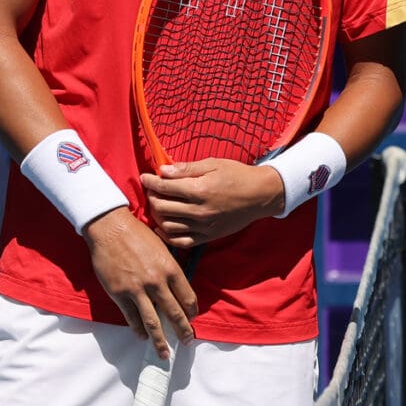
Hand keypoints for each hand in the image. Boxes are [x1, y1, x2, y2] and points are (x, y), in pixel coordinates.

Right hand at [84, 205, 197, 355]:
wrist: (110, 228)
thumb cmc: (137, 234)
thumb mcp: (162, 248)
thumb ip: (170, 269)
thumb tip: (177, 288)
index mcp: (171, 269)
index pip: (188, 298)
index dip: (191, 312)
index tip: (192, 319)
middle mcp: (157, 282)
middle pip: (174, 314)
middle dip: (183, 331)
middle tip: (187, 341)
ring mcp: (137, 290)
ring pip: (153, 322)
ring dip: (160, 340)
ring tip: (165, 353)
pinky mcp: (120, 294)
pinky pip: (131, 317)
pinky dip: (138, 329)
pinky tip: (142, 337)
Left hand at [141, 159, 282, 250]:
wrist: (260, 196)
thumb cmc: (237, 175)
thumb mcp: (213, 164)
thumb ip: (187, 168)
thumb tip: (163, 170)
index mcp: (200, 190)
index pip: (164, 187)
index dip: (150, 181)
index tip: (145, 177)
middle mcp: (200, 211)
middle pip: (162, 207)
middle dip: (152, 197)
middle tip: (153, 190)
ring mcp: (204, 226)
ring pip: (168, 226)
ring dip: (158, 215)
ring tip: (159, 206)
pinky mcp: (208, 236)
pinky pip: (181, 241)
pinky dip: (167, 235)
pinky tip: (163, 226)